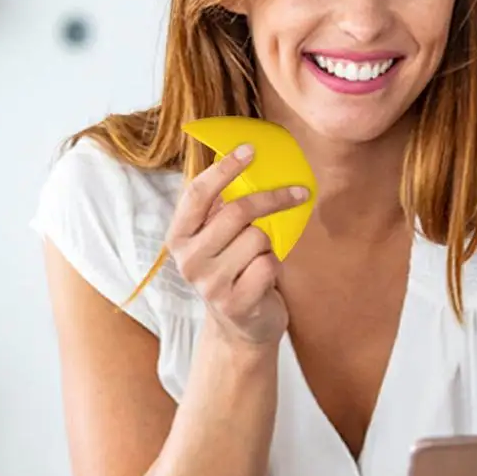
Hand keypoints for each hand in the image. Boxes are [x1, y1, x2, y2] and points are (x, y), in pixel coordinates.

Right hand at [166, 143, 309, 347]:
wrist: (241, 326)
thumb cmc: (233, 267)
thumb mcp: (219, 237)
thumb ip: (223, 206)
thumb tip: (251, 158)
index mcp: (179, 236)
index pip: (197, 193)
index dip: (224, 169)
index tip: (250, 150)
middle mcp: (188, 259)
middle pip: (237, 211)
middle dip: (273, 198)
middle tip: (297, 192)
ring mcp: (209, 284)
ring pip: (257, 238)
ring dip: (270, 243)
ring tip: (260, 257)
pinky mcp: (234, 303)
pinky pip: (268, 265)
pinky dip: (274, 266)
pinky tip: (263, 277)